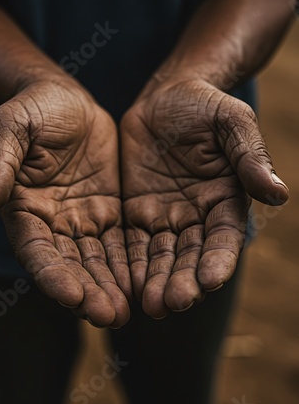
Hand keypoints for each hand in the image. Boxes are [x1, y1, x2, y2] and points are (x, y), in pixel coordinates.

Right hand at [0, 78, 130, 326]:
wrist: (66, 98)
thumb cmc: (33, 109)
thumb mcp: (12, 129)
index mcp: (24, 209)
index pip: (37, 250)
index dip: (52, 275)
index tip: (71, 296)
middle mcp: (52, 223)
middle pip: (70, 265)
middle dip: (88, 292)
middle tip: (109, 316)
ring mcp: (82, 220)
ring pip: (97, 261)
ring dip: (110, 288)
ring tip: (126, 313)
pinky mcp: (108, 212)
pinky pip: (119, 244)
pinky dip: (128, 265)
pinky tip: (143, 284)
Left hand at [121, 78, 288, 317]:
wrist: (165, 98)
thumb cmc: (204, 106)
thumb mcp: (231, 122)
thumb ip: (249, 156)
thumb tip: (278, 193)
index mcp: (225, 199)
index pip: (224, 237)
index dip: (218, 259)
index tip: (210, 281)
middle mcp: (197, 216)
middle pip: (191, 255)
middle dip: (183, 280)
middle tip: (173, 304)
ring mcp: (165, 217)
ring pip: (161, 256)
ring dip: (156, 281)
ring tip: (150, 306)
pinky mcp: (137, 213)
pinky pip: (133, 243)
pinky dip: (131, 265)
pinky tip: (125, 285)